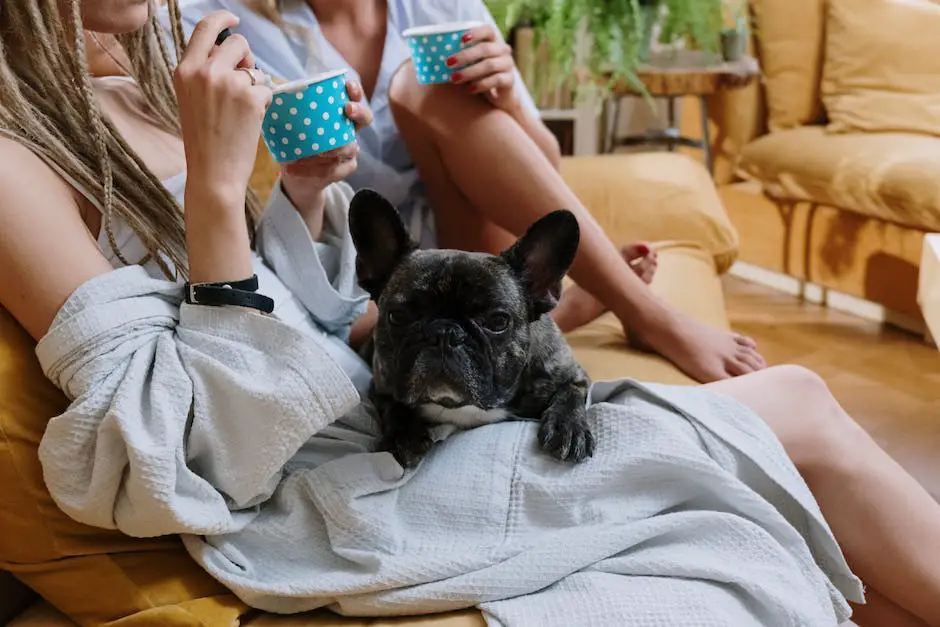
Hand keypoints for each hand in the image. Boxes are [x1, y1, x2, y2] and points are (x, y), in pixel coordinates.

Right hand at [173, 11, 271, 207]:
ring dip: (255, 84)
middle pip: (237, 43)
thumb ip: (204, 72)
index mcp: (184, 70)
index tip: (234, 18)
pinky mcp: (251, 98)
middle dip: (246, 57)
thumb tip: (230, 49)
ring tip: (241, 110)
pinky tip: (249, 122)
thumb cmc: (204, 140)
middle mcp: (204, 72)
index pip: (205, 29)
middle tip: (245, 79)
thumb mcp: (190, 99)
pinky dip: (263, 104)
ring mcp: (228, 84)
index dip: (222, 18)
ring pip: (255, 67)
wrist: (213, 173)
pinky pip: (266, 88)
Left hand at [279, 79, 373, 237]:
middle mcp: (349, 130)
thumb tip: (270, 92)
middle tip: (347, 109)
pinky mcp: (344, 169)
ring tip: (309, 152)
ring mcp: (349, 151)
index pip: (353, 98)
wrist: (296, 174)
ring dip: (330, 148)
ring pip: (348, 147)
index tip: (347, 86)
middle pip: (365, 118)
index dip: (354, 91)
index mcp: (338, 114)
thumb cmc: (294, 142)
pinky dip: (313, 170)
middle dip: (358, 112)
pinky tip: (295, 170)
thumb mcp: (290, 124)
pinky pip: (333, 170)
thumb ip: (287, 110)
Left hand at [446, 24, 519, 111]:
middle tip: (449, 63)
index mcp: (493, 42)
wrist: (498, 96)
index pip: (488, 30)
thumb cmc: (479, 76)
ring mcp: (508, 65)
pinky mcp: (510, 80)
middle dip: (465, 56)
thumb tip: (436, 56)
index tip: (460, 40)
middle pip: (485, 49)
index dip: (475, 33)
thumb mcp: (470, 64)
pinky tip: (470, 90)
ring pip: (489, 65)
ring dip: (470, 72)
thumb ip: (460, 58)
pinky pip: (496, 80)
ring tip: (455, 79)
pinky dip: (481, 84)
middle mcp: (503, 50)